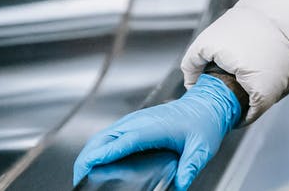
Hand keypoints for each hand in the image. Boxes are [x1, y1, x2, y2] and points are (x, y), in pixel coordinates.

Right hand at [72, 74, 241, 189]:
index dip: (103, 154)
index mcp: (153, 126)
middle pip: (103, 138)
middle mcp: (140, 121)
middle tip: (80, 179)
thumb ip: (191, 166)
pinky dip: (98, 147)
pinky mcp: (134, 122)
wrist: (207, 104)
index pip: (121, 141)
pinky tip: (97, 160)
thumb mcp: (202, 148)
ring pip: (103, 135)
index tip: (88, 167)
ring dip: (90, 153)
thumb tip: (182, 184)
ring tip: (83, 173)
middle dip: (87, 158)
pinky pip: (110, 134)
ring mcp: (135, 120)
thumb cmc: (204, 123)